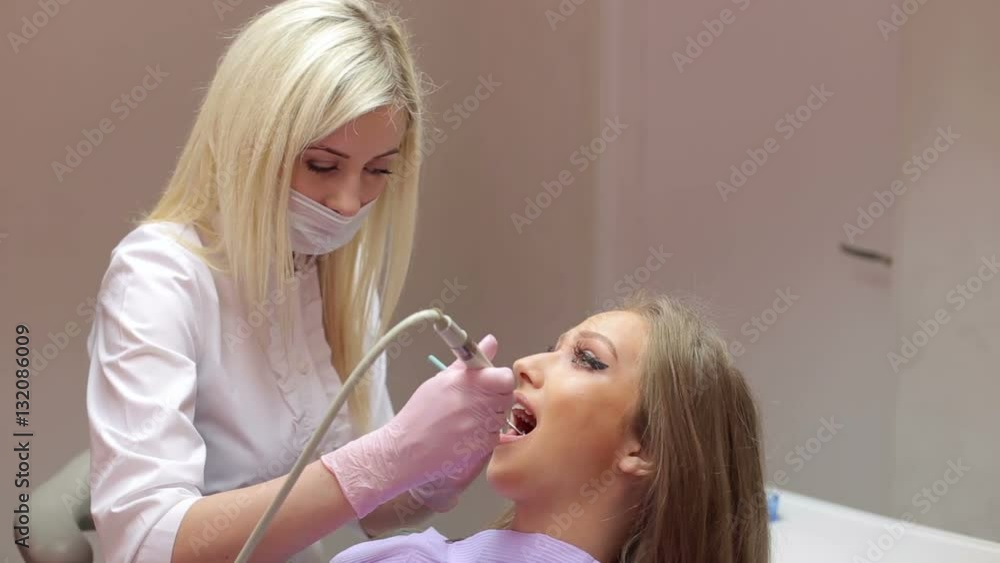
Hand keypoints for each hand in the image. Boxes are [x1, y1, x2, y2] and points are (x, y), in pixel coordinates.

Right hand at [321, 334, 513, 517]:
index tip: (490, 383)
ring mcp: (482, 429)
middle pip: (506, 398)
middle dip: (495, 399)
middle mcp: (478, 405)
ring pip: (501, 419)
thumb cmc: (420, 413)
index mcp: (469, 383)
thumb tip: (491, 341)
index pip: (505, 378)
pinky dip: (484, 437)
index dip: (499, 380)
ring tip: (464, 421)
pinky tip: (464, 436)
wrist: (405, 450)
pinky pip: (494, 438)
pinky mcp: (483, 449)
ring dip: (490, 418)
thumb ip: (470, 361)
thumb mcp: (442, 379)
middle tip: (475, 403)